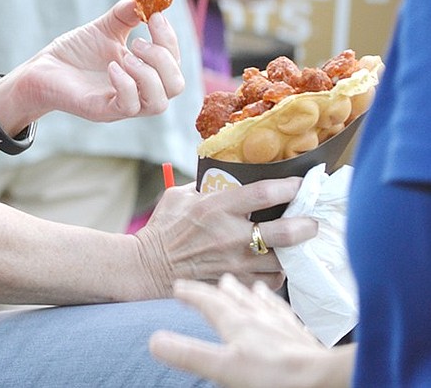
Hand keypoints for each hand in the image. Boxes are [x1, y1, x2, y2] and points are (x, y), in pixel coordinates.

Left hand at [16, 0, 184, 122]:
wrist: (43, 68)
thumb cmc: (76, 52)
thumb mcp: (105, 28)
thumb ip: (127, 14)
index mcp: (143, 73)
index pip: (174, 63)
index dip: (169, 39)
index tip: (155, 16)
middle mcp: (138, 92)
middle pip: (176, 86)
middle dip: (164, 59)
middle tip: (138, 41)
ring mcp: (120, 105)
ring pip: (158, 103)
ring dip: (149, 75)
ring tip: (127, 54)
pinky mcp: (101, 110)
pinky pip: (128, 107)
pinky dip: (126, 84)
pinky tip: (111, 66)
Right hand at [133, 177, 318, 297]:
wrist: (149, 267)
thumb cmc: (165, 228)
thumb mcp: (180, 196)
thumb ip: (207, 188)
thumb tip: (228, 179)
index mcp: (217, 208)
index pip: (263, 193)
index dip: (289, 187)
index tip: (300, 184)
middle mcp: (232, 236)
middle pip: (285, 233)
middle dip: (307, 225)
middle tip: (313, 221)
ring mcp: (237, 264)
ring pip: (283, 261)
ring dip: (293, 252)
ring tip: (297, 244)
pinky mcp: (237, 283)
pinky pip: (271, 281)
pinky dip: (277, 272)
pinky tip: (274, 264)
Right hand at [148, 274, 348, 387]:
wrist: (324, 379)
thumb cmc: (275, 376)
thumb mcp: (223, 367)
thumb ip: (188, 353)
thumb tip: (154, 341)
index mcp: (236, 322)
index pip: (208, 301)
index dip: (191, 293)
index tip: (178, 286)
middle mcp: (258, 318)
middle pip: (236, 297)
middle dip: (221, 289)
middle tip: (214, 281)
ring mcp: (282, 326)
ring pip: (262, 303)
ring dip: (251, 293)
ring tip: (249, 287)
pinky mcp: (303, 339)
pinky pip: (287, 316)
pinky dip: (279, 309)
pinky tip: (283, 309)